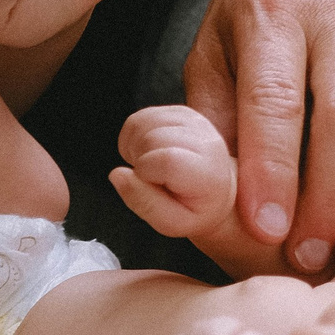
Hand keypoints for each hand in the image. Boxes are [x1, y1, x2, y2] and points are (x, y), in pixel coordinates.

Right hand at [110, 104, 236, 239]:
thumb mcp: (172, 223)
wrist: (216, 189)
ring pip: (142, 124)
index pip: (167, 160)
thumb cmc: (195, 208)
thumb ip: (145, 204)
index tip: (150, 184)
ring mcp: (192, 120)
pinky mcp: (178, 111)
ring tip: (151, 166)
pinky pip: (139, 118)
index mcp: (207, 172)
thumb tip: (117, 175)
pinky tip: (147, 153)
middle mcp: (204, 139)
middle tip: (152, 178)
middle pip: (151, 139)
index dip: (146, 173)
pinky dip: (133, 138)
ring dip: (135, 149)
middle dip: (139, 161)